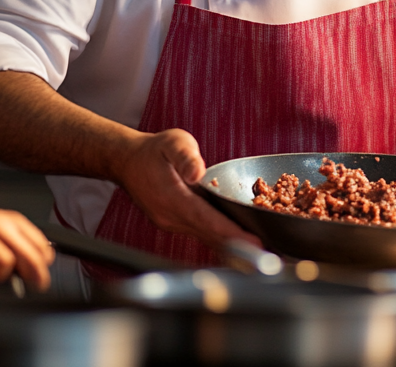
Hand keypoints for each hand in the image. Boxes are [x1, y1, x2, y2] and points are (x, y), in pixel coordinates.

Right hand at [0, 209, 55, 291]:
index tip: (41, 274)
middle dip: (33, 274)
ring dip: (2, 276)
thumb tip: (44, 263)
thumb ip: (22, 243)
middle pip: (26, 254)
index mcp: (9, 220)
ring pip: (5, 263)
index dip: (43, 262)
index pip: (38, 243)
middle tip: (35, 287)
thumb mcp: (1, 231)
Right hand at [116, 128, 259, 248]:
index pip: (207, 221)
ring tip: (259, 251)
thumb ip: (186, 156)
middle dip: (239, 246)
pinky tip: (238, 241)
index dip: (232, 234)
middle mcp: (171, 217)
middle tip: (267, 253)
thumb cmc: (154, 150)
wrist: (128, 162)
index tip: (254, 243)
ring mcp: (171, 224)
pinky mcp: (173, 225)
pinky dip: (220, 239)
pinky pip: (200, 234)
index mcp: (172, 198)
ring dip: (231, 245)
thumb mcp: (172, 142)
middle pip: (211, 236)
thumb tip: (197, 172)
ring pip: (206, 238)